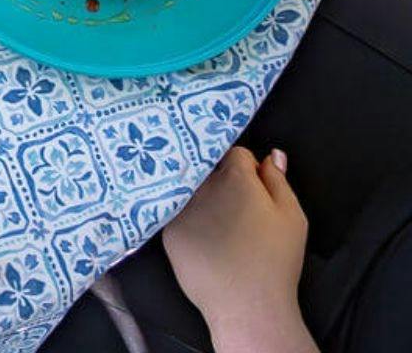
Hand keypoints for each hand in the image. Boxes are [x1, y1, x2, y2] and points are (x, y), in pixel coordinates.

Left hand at [163, 147, 316, 352]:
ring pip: (189, 189)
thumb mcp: (292, 217)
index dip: (248, 169)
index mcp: (234, 178)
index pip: (236, 154)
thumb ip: (279, 180)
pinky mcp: (167, 230)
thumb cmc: (275, 261)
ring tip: (216, 221)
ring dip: (200, 196)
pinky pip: (176, 213)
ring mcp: (180, 207)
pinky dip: (187, 219)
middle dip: (221, 179)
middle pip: (208, 169)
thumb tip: (271, 156)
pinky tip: (201, 237)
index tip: (254, 188)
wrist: (245, 304)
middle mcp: (201, 186)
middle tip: (234, 206)